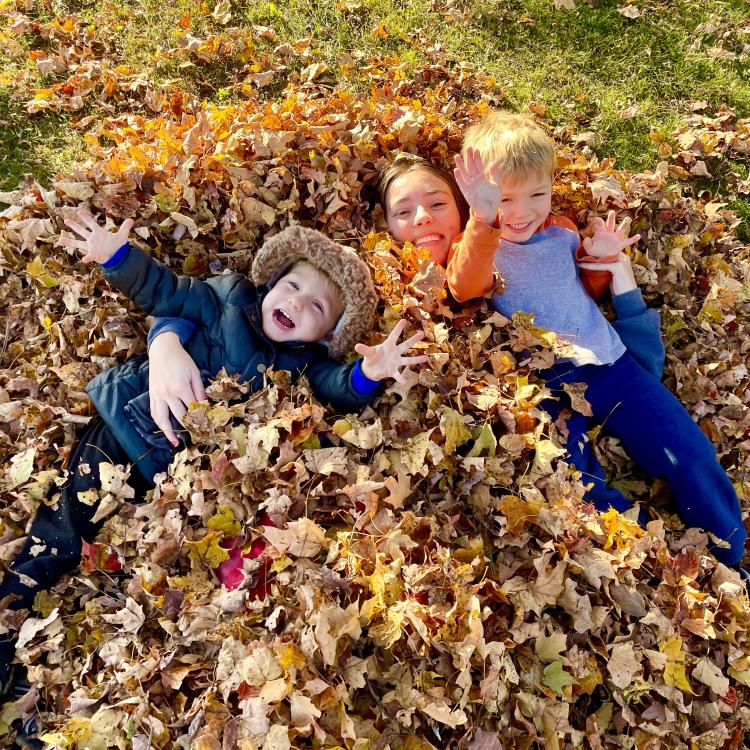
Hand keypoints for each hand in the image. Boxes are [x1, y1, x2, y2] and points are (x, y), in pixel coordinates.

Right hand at [58, 209, 133, 263]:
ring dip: (70, 242)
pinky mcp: (93, 255)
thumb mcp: (122, 236)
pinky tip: (84, 259)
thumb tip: (131, 219)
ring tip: (59, 240)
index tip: (79, 211)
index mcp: (99, 232)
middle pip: (82, 231)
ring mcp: (91, 247)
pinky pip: (89, 256)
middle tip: (66, 220)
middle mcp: (93, 239)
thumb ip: (125, 228)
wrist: (116, 256)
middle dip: (75, 226)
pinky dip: (87, 258)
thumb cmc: (117, 245)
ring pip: (78, 243)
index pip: (91, 223)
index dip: (86, 218)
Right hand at [148, 332, 205, 446]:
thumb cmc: (181, 360)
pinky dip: (159, 423)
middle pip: (178, 416)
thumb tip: (205, 405)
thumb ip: (200, 390)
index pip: (192, 408)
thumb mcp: (195, 373)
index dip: (200, 418)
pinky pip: (154, 412)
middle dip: (188, 428)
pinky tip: (163, 430)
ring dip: (168, 432)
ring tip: (174, 442)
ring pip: (162, 419)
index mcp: (180, 388)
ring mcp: (157, 396)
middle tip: (196, 437)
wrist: (162, 350)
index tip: (206, 427)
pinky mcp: (151, 395)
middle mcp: (167, 394)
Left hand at [355, 319, 428, 383]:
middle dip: (414, 339)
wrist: (372, 369)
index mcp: (388, 345)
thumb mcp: (368, 353)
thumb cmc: (372, 357)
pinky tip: (406, 383)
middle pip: (405, 345)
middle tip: (422, 333)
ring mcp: (396, 362)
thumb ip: (364, 349)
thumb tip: (356, 346)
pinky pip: (398, 375)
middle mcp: (394, 352)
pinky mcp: (393, 371)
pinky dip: (401, 379)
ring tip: (426, 358)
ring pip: (408, 360)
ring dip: (416, 359)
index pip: (394, 335)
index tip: (404, 320)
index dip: (398, 328)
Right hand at [454, 147, 503, 226]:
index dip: (477, 158)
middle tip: (468, 147)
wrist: (490, 211)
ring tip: (457, 156)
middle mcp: (475, 181)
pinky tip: (456, 170)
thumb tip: (493, 163)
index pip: (479, 166)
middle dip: (469, 158)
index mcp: (482, 178)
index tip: (476, 150)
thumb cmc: (493, 198)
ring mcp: (470, 186)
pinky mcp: (467, 193)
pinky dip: (459, 178)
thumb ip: (495, 174)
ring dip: (461, 165)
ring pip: (464, 174)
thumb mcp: (496, 184)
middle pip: (471, 167)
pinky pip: (462, 184)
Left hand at [579, 252, 636, 295]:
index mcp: (623, 257)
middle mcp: (623, 257)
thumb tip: (594, 264)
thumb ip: (607, 267)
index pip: (608, 252)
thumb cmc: (619, 287)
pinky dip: (589, 266)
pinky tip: (581, 265)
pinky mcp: (617, 267)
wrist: (628, 296)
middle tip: (580, 255)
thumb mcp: (612, 274)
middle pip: (605, 253)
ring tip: (578, 259)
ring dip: (589, 259)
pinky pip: (600, 265)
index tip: (585, 254)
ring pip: (601, 259)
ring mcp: (621, 261)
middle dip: (592, 254)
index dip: (597, 253)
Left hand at [582, 210, 639, 258]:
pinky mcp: (620, 245)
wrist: (602, 258)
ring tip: (628, 218)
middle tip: (612, 211)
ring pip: (620, 230)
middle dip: (611, 218)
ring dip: (624, 225)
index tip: (596, 219)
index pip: (599, 224)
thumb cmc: (595, 251)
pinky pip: (627, 242)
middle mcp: (609, 233)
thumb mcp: (589, 249)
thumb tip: (586, 239)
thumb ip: (587, 244)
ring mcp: (615, 239)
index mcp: (600, 233)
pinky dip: (633, 239)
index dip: (598, 221)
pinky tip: (638, 236)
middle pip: (610, 224)